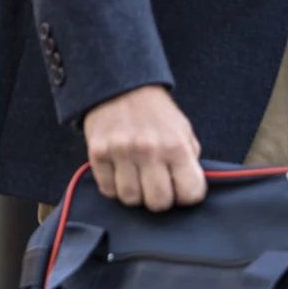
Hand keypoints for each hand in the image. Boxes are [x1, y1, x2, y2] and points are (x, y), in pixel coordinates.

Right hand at [83, 85, 206, 210]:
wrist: (120, 85)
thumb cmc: (157, 113)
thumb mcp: (184, 131)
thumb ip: (189, 160)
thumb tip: (190, 188)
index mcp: (176, 146)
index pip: (190, 193)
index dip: (188, 196)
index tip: (182, 190)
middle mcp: (149, 151)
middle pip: (158, 203)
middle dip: (160, 200)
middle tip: (158, 188)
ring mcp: (121, 152)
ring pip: (130, 199)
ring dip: (136, 195)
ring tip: (138, 180)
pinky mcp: (97, 153)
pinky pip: (107, 189)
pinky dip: (114, 187)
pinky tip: (121, 174)